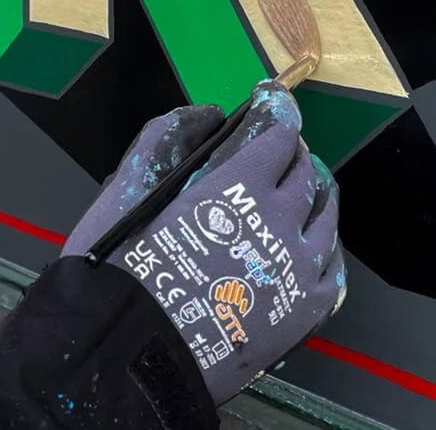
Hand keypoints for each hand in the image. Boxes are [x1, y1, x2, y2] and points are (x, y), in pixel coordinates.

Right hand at [62, 80, 345, 405]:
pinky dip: (322, 243)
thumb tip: (205, 113)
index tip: (269, 102)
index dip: (276, 113)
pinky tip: (306, 242)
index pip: (279, 136)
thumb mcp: (127, 188)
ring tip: (296, 191)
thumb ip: (164, 138)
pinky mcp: (304, 311)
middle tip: (275, 149)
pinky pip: (331, 266)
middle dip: (292, 152)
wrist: (132, 350)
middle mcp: (280, 221)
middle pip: (306, 172)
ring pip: (325, 216)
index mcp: (238, 186)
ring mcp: (298, 268)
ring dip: (312, 194)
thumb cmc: (121, 264)